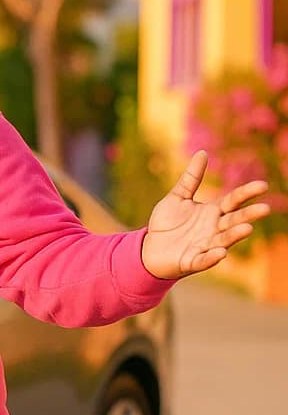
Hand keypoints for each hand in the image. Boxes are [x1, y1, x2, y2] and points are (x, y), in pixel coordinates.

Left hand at [141, 151, 270, 278]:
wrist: (149, 248)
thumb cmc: (166, 223)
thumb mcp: (177, 197)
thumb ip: (191, 178)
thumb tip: (203, 152)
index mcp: (213, 212)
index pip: (233, 200)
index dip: (247, 193)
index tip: (262, 185)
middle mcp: (214, 229)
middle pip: (234, 220)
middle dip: (248, 215)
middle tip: (265, 209)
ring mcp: (205, 246)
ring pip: (223, 240)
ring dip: (234, 235)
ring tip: (247, 229)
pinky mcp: (191, 261)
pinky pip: (203, 260)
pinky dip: (211, 258)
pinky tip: (220, 253)